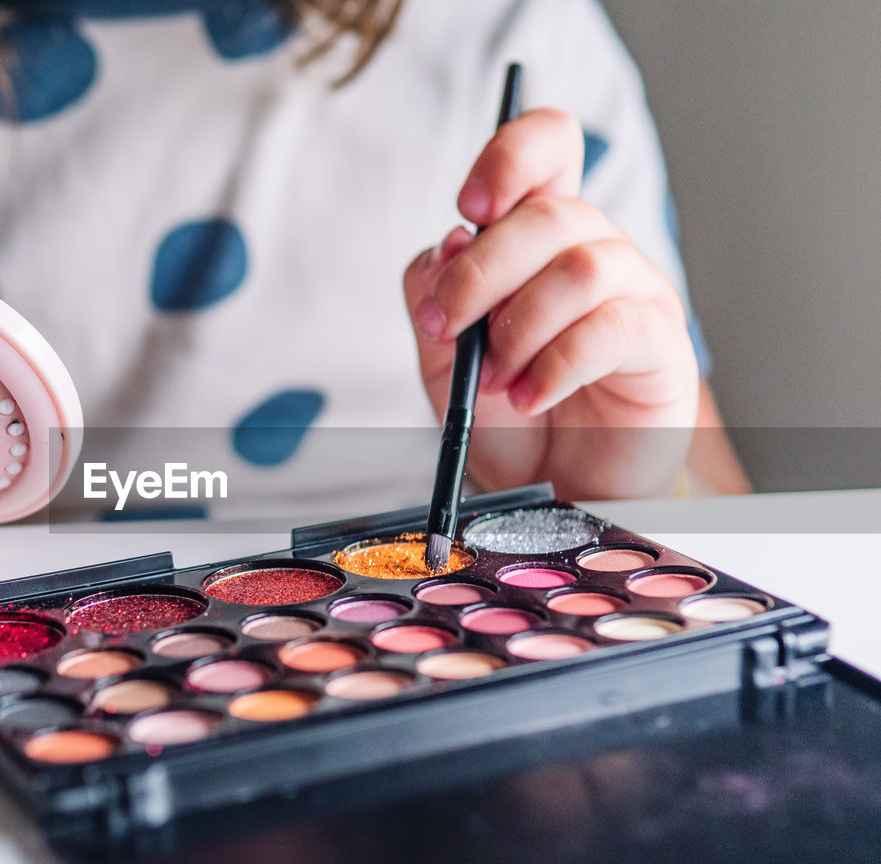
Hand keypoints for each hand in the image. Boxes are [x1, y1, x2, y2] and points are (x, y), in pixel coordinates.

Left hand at [403, 109, 699, 499]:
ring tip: (494, 379)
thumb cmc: (504, 412)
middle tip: (447, 326)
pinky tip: (528, 397)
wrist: (548, 484)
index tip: (469, 207)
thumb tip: (448, 245)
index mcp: (542, 234)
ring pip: (581, 268)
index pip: (549, 146)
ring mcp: (637, 292)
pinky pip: (613, 330)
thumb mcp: (443, 353)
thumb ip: (434, 295)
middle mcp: (596, 249)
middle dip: (481, 272)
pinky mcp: (662, 345)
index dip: (510, 157)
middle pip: (550, 212)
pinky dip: (555, 365)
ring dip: (519, 328)